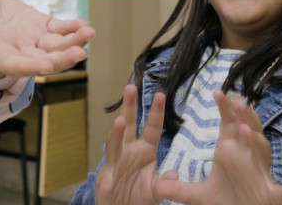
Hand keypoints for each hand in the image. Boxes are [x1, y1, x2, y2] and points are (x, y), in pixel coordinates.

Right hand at [0, 0, 94, 76]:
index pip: (13, 64)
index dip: (29, 67)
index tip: (45, 68)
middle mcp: (17, 49)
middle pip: (41, 61)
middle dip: (61, 60)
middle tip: (80, 54)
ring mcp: (31, 39)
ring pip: (54, 47)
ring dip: (73, 43)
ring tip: (89, 34)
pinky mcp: (40, 26)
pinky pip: (58, 30)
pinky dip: (71, 28)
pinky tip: (84, 25)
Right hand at [96, 84, 162, 204]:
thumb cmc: (138, 196)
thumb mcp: (158, 189)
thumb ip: (166, 181)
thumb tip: (174, 173)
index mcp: (145, 150)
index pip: (152, 128)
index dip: (156, 113)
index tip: (161, 94)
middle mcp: (129, 151)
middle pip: (129, 126)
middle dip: (130, 107)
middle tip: (131, 87)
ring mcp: (116, 164)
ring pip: (115, 145)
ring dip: (116, 134)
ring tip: (119, 122)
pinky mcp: (106, 181)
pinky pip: (107, 182)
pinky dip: (107, 182)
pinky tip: (109, 183)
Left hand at [154, 91, 281, 204]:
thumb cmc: (225, 201)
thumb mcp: (199, 195)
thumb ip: (181, 189)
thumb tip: (160, 186)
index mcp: (231, 151)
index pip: (230, 124)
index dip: (226, 108)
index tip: (218, 92)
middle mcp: (247, 157)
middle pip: (249, 131)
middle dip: (245, 117)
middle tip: (237, 102)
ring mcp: (259, 173)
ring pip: (263, 152)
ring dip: (256, 141)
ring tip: (244, 130)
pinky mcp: (268, 196)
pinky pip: (278, 194)